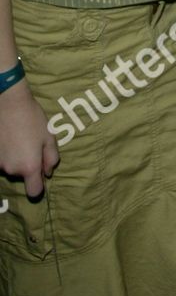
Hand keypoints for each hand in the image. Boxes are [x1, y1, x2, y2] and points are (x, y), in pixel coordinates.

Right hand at [0, 80, 59, 196]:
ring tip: (19, 138)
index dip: (38, 187)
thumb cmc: (32, 119)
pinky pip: (1, 160)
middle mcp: (12, 169)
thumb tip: (48, 173)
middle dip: (27, 165)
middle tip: (30, 145)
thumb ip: (51, 159)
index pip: (34, 192)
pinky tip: (8, 138)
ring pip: (10, 167)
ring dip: (15, 158)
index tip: (39, 175)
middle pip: (21, 176)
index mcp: (29, 167)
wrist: (8, 103)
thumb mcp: (49, 137)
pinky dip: (5, 153)